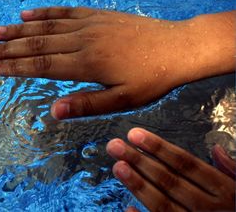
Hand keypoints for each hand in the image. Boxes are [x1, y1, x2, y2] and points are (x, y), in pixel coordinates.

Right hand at [0, 7, 234, 118]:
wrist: (178, 47)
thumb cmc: (151, 79)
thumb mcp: (123, 101)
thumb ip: (86, 105)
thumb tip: (54, 111)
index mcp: (86, 64)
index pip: (41, 65)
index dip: (13, 66)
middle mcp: (81, 41)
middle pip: (36, 44)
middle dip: (6, 49)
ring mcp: (88, 25)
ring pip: (45, 27)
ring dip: (18, 30)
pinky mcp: (96, 15)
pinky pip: (64, 12)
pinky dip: (43, 13)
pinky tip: (26, 14)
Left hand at [106, 128, 234, 211]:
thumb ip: (233, 171)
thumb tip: (216, 149)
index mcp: (226, 192)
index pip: (187, 164)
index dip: (159, 148)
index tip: (134, 135)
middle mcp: (210, 209)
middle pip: (170, 181)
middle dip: (140, 161)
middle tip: (115, 146)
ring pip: (163, 205)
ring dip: (138, 185)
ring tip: (118, 167)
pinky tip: (127, 208)